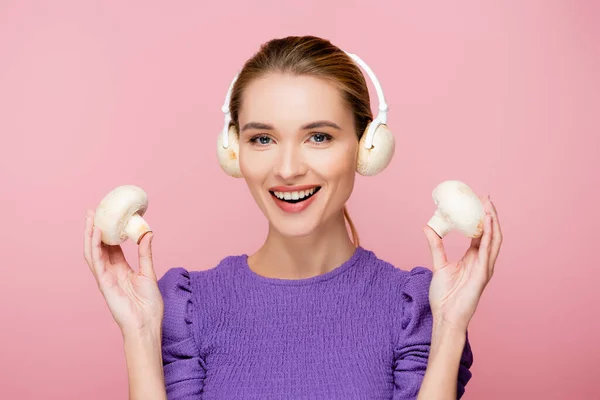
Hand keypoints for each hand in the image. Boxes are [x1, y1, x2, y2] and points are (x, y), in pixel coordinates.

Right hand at [83, 210, 163, 335]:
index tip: (108, 217)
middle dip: (95, 230)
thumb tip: (148, 233)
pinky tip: (97, 233)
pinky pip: (97, 262)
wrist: (146, 324)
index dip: (108, 233)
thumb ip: (145, 253)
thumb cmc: (149, 304)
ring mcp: (105, 278)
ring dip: (90, 235)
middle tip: (93, 212)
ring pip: (93, 252)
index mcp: (121, 270)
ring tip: (91, 218)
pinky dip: (95, 247)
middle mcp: (110, 272)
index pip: (111, 247)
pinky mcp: (104, 283)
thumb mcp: (149, 272)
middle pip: (99, 247)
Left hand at [423, 195, 501, 331]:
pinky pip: (488, 251)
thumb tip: (427, 226)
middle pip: (491, 234)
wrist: (445, 316)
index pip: (481, 234)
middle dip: (490, 215)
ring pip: (494, 240)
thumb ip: (435, 245)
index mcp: (473, 258)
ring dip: (493, 222)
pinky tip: (487, 223)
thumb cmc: (444, 295)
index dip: (480, 218)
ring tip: (488, 205)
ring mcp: (485, 267)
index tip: (476, 202)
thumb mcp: (438, 264)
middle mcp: (482, 261)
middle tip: (485, 197)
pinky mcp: (483, 274)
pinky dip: (489, 236)